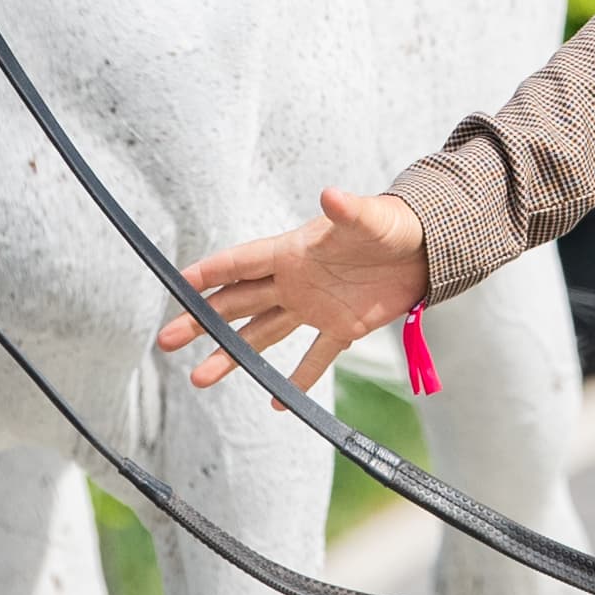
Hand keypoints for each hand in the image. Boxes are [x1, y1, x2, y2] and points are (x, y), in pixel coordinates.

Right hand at [155, 188, 428, 395]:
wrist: (428, 247)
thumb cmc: (395, 224)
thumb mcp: (371, 218)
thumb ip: (348, 210)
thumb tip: (330, 194)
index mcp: (294, 251)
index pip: (241, 263)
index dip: (208, 273)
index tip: (174, 285)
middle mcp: (295, 280)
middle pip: (238, 303)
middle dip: (201, 321)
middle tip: (166, 340)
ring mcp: (314, 306)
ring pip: (263, 334)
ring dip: (232, 356)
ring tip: (199, 379)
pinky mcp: (342, 327)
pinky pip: (314, 357)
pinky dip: (297, 379)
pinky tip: (276, 400)